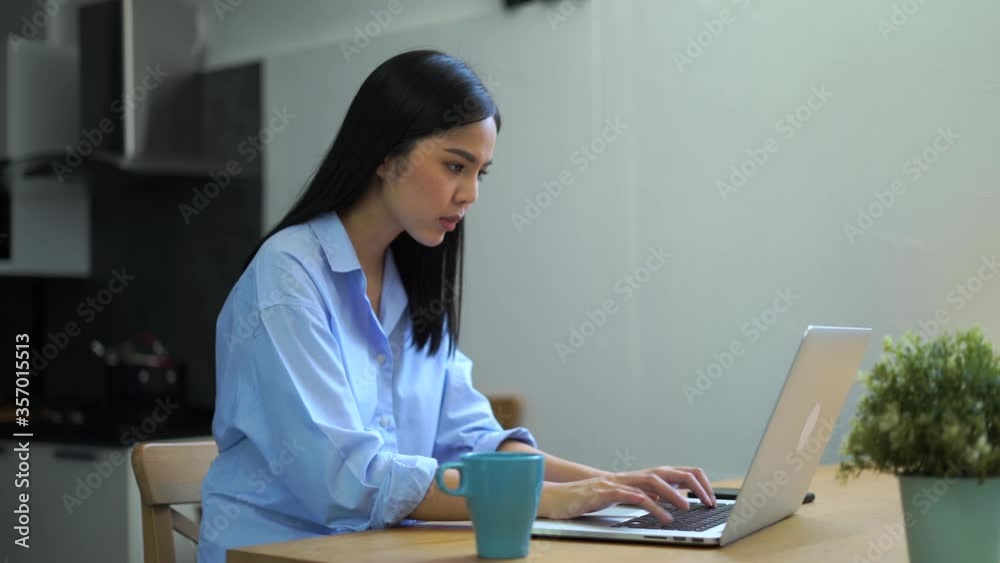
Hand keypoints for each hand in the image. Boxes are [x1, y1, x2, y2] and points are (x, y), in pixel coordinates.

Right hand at [537, 465, 715, 524]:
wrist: (561, 496)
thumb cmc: (593, 497)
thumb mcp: (626, 496)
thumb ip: (646, 495)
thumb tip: (669, 499)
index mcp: (640, 477)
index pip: (676, 472)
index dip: (696, 481)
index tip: (710, 497)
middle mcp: (633, 475)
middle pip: (670, 471)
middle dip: (694, 484)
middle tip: (709, 501)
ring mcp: (620, 482)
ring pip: (653, 480)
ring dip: (674, 493)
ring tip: (689, 507)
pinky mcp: (607, 492)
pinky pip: (634, 496)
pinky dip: (652, 506)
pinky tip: (664, 517)